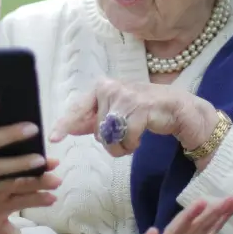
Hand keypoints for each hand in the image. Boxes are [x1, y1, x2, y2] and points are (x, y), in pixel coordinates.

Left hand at [50, 78, 218, 157]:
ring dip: (122, 146)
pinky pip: (126, 139)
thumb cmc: (145, 111)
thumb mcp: (116, 114)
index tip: (53, 138)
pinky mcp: (139, 107)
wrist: (179, 109)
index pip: (78, 108)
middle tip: (127, 135)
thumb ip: (93, 120)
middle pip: (97, 131)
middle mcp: (110, 88)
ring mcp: (125, 96)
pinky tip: (141, 137)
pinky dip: (132, 145)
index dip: (65, 124)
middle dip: (111, 141)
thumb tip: (69, 127)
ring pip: (110, 137)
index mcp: (101, 88)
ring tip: (134, 136)